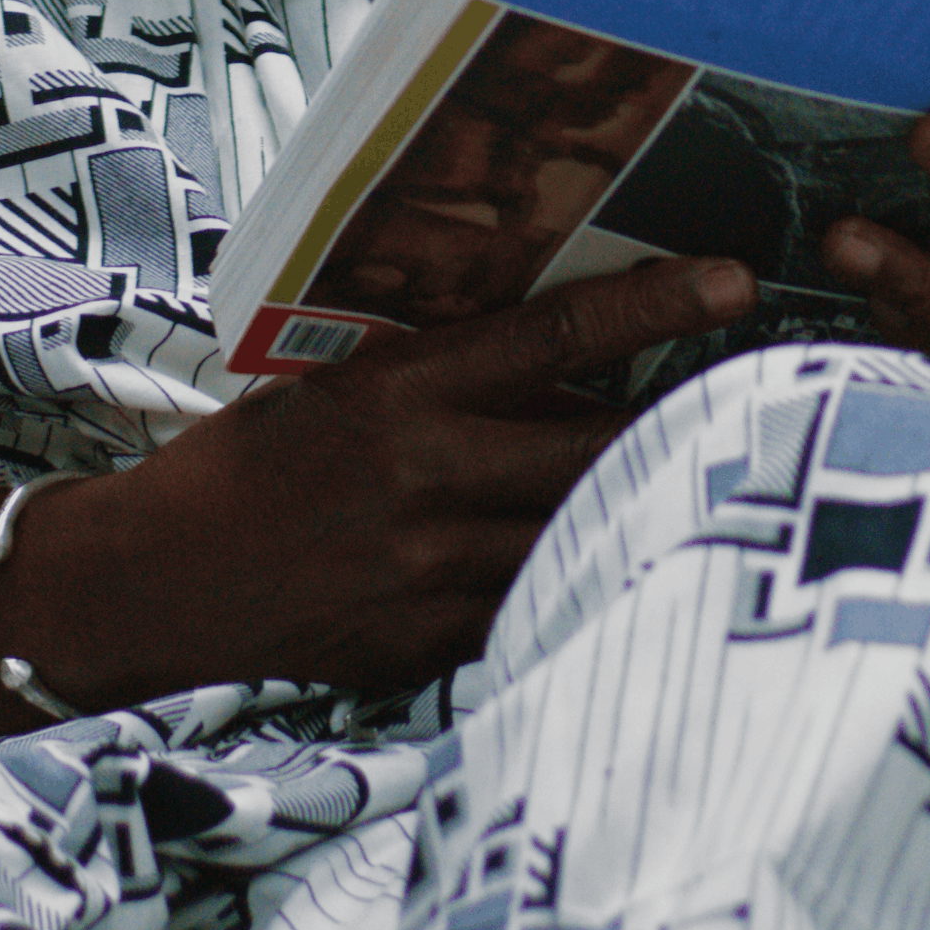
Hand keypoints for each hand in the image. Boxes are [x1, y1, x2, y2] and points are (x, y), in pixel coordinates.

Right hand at [84, 252, 754, 700]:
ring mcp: (430, 574)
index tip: (733, 281)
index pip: (555, 335)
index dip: (654, 304)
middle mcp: (425, 479)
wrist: (156, 579)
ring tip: (729, 479)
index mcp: (398, 390)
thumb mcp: (336, 381)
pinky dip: (580, 583)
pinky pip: (535, 610)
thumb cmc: (248, 460)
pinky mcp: (427, 648)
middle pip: (597, 446)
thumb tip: (564, 354)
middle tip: (773, 393)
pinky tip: (632, 569)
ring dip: (652, 506)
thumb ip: (442, 374)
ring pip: (581, 536)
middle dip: (692, 419)